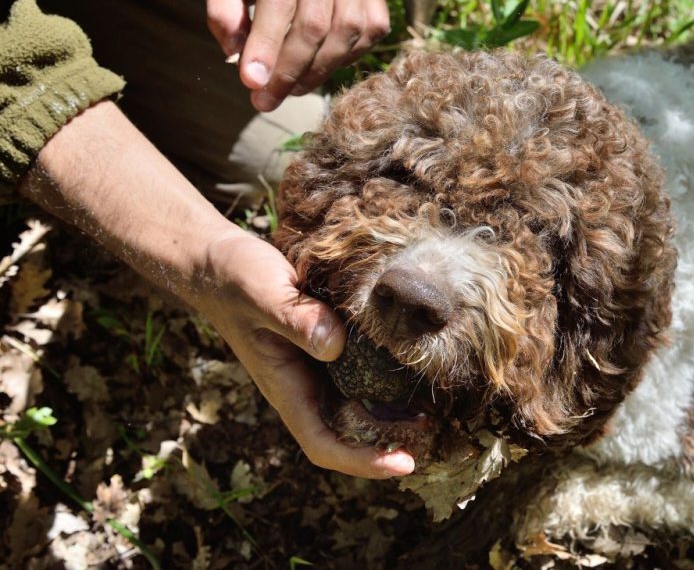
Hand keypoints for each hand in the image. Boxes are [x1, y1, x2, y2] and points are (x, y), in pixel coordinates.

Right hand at [195, 231, 414, 477]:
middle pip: (351, 433)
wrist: (221, 263)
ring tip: (435, 405)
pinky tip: (415, 364)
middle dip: (390, 442)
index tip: (402, 464)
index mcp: (286, 387)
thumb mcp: (263, 292)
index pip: (324, 444)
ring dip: (394, 413)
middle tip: (437, 431)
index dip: (362, 461)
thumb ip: (296, 319)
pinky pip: (362, 372)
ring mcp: (317, 369)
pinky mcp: (328, 347)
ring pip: (360, 404)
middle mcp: (305, 386)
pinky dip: (387, 377)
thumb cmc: (237, 279)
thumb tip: (335, 346)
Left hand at [206, 0, 389, 111]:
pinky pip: (369, 32)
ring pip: (345, 33)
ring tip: (292, 89)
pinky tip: (322, 64)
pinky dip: (347, 57)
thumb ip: (223, 11)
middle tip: (266, 101)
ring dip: (317, 71)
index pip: (278, 3)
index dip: (266, 47)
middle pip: (314, 25)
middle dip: (289, 71)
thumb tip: (237, 56)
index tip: (252, 83)